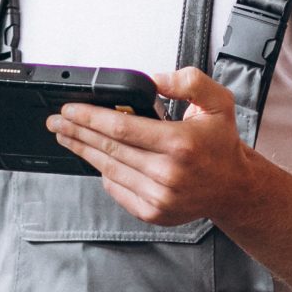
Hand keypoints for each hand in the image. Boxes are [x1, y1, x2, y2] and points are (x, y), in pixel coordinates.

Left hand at [49, 66, 262, 226]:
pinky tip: (95, 159)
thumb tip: (154, 79)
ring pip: (109, 170)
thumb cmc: (221, 146)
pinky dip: (104, 174)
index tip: (70, 110)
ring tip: (68, 137)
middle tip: (57, 122)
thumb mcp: (218, 102)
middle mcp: (168, 173)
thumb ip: (188, 82)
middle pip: (109, 149)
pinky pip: (117, 190)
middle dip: (77, 132)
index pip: (122, 128)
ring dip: (84, 152)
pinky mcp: (153, 212)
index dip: (90, 118)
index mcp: (180, 143)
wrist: (233, 188)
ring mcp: (159, 196)